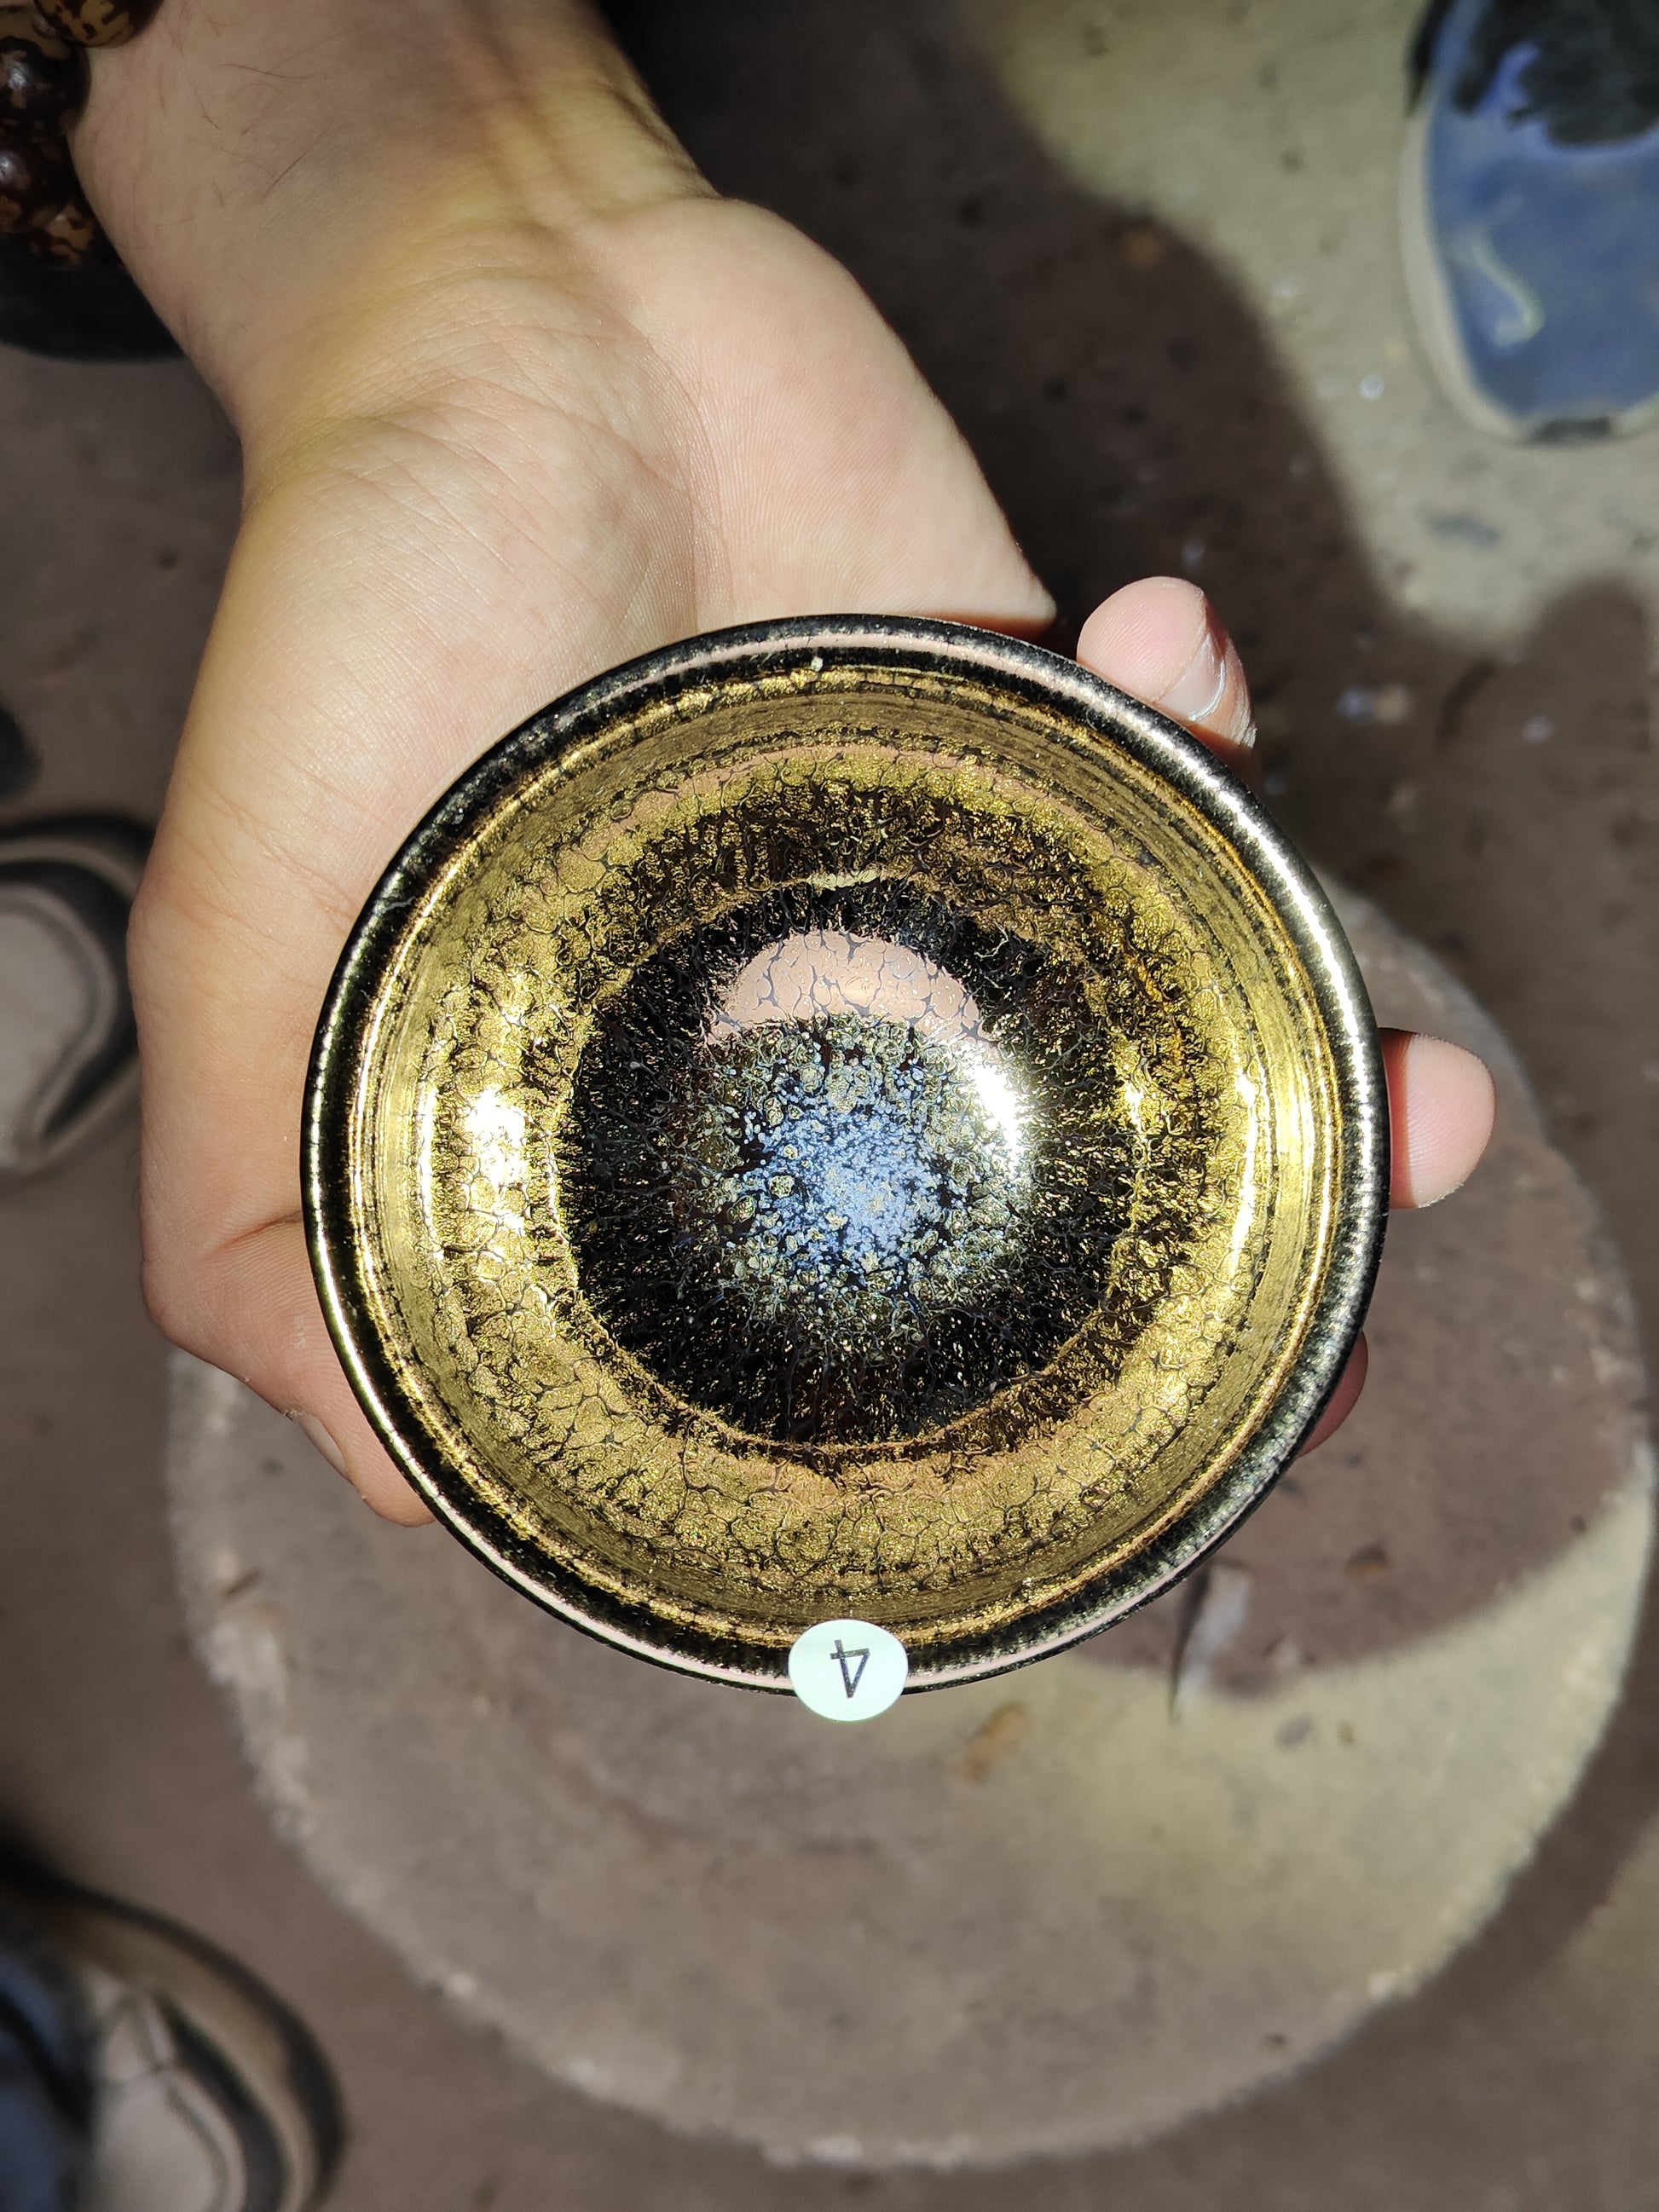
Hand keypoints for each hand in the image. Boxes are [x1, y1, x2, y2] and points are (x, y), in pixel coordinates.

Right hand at [79, 4, 1492, 1518]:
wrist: (492, 311)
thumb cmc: (355, 629)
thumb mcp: (256, 955)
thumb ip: (274, 1221)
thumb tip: (407, 1485)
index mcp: (671, 1121)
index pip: (862, 1331)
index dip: (1025, 1430)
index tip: (1178, 1456)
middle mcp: (821, 1023)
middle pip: (1063, 1191)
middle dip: (1252, 1257)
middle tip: (1354, 1279)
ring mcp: (940, 870)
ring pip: (1169, 1005)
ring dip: (1319, 1036)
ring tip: (1413, 1073)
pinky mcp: (1022, 716)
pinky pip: (1178, 757)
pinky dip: (1216, 719)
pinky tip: (1167, 647)